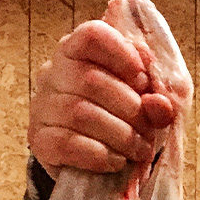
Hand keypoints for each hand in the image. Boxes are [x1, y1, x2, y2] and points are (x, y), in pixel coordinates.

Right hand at [28, 20, 174, 178]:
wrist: (92, 163)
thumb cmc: (122, 118)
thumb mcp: (148, 99)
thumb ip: (159, 94)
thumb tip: (160, 104)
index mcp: (77, 51)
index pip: (92, 36)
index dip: (122, 54)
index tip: (143, 80)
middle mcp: (53, 73)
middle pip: (91, 80)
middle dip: (131, 109)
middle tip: (148, 129)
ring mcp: (42, 107)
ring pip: (81, 114)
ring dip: (121, 136)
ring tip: (139, 150)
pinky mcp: (39, 141)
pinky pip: (67, 144)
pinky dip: (99, 155)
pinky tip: (116, 162)